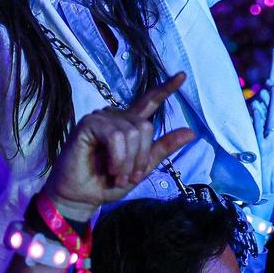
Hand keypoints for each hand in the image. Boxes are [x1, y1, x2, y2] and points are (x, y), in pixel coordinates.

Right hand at [40, 74, 196, 220]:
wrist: (82, 197)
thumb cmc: (107, 183)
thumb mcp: (141, 168)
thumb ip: (162, 148)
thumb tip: (191, 132)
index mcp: (129, 125)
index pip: (149, 101)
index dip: (166, 89)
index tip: (182, 76)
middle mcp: (116, 117)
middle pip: (145, 127)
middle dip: (140, 157)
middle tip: (128, 177)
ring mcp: (101, 118)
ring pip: (132, 132)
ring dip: (127, 161)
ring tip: (116, 176)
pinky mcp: (88, 123)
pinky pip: (115, 136)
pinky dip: (117, 157)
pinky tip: (109, 168)